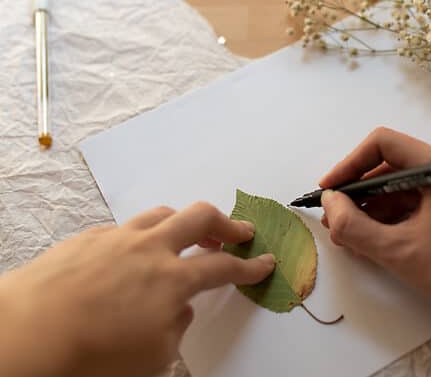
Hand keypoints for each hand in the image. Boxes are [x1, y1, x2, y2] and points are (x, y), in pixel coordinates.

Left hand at [0, 203, 273, 376]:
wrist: (24, 335)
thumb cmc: (93, 356)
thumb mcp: (152, 356)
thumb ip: (175, 326)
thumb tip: (181, 309)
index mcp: (172, 280)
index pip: (224, 268)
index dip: (250, 266)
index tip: (265, 262)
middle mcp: (149, 249)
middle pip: (199, 218)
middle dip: (226, 223)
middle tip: (239, 232)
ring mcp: (117, 238)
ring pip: (161, 213)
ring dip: (183, 222)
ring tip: (189, 235)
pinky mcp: (87, 238)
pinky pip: (124, 228)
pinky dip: (141, 235)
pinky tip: (133, 253)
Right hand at [319, 127, 430, 320]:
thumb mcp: (396, 251)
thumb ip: (353, 225)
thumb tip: (329, 202)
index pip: (385, 145)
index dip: (350, 165)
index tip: (329, 191)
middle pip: (392, 166)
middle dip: (357, 193)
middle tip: (333, 218)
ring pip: (402, 188)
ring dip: (371, 208)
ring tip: (345, 235)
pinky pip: (416, 204)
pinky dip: (390, 219)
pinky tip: (369, 239)